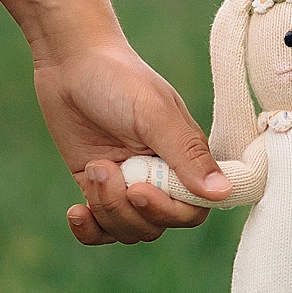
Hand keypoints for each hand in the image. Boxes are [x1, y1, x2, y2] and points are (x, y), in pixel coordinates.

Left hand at [37, 32, 229, 244]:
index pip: (193, 210)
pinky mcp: (97, 188)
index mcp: (185, 158)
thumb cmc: (118, 77)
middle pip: (156, 226)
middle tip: (104, 169)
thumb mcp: (154, 113)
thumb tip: (222, 193)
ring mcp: (127, 185)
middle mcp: (160, 176)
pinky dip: (90, 231)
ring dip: (105, 209)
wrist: (69, 60)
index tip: (138, 189)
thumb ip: (187, 153)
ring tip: (92, 168)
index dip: (167, 211)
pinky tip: (76, 211)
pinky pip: (101, 232)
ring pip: (128, 230)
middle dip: (127, 209)